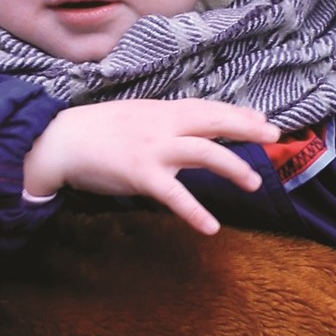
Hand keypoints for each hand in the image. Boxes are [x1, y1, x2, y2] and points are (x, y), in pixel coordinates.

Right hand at [22, 98, 278, 234]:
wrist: (61, 140)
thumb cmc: (98, 131)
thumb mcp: (137, 116)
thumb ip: (166, 122)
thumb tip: (194, 128)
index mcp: (163, 111)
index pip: (208, 108)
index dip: (238, 114)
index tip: (263, 120)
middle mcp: (163, 125)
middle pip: (214, 121)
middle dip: (246, 128)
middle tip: (274, 135)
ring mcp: (154, 148)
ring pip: (203, 152)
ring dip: (232, 167)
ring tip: (254, 182)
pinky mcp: (140, 174)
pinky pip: (174, 194)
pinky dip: (194, 211)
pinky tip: (210, 227)